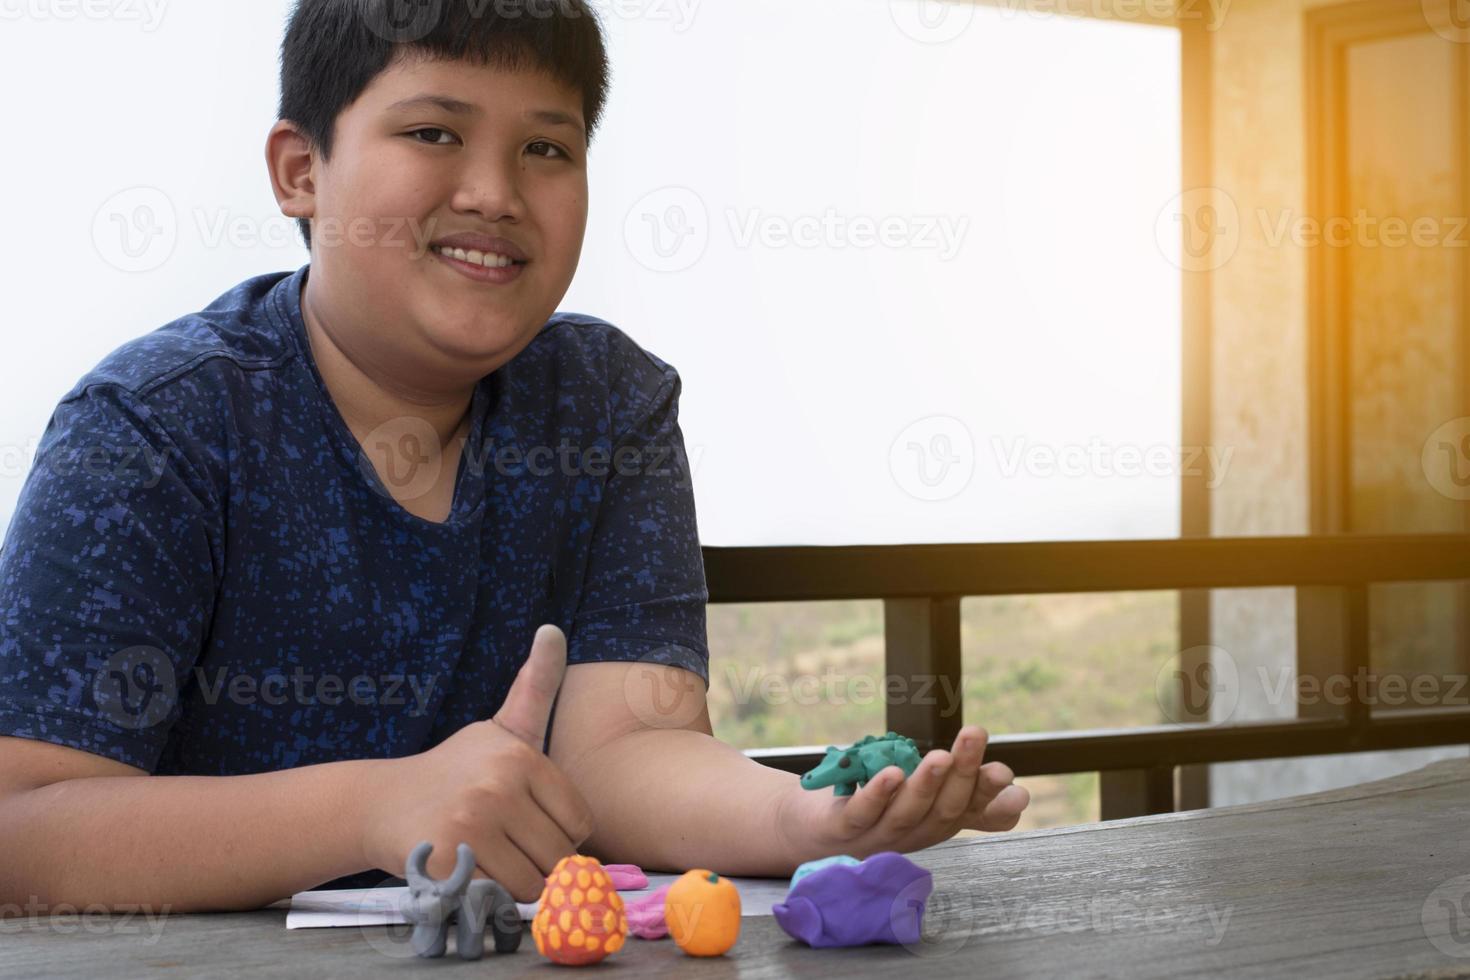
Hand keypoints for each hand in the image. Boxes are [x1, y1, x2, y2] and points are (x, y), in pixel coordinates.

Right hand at [359, 624, 594, 901]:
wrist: (383, 802)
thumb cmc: (456, 770)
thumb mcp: (501, 727)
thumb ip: (536, 685)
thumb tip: (554, 629)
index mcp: (521, 756)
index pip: (579, 823)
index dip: (558, 833)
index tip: (527, 821)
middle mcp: (499, 785)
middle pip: (557, 856)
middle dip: (538, 862)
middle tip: (503, 844)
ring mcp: (472, 824)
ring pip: (531, 883)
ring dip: (515, 884)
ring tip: (487, 857)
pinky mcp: (447, 861)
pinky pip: (497, 898)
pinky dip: (489, 898)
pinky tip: (469, 872)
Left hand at [775, 725, 1028, 863]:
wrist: (809, 830)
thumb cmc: (875, 811)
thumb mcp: (926, 803)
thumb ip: (968, 799)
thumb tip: (1018, 794)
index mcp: (934, 824)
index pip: (970, 812)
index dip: (991, 796)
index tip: (1010, 776)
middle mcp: (912, 833)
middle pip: (944, 809)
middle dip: (964, 774)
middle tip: (975, 734)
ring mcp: (877, 834)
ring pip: (908, 812)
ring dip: (926, 784)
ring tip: (941, 755)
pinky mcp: (842, 829)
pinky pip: (862, 813)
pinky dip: (878, 794)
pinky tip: (891, 773)